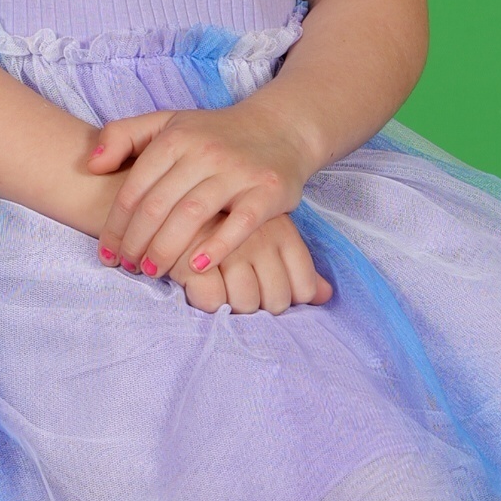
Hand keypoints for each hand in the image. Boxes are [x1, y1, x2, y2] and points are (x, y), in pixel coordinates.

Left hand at [87, 98, 318, 283]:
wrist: (281, 129)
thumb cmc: (215, 135)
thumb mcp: (168, 124)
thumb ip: (123, 136)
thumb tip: (91, 165)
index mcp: (176, 137)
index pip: (135, 188)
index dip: (115, 225)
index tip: (107, 252)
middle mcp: (205, 152)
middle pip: (158, 205)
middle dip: (136, 242)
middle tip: (127, 267)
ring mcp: (238, 171)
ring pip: (191, 216)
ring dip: (166, 249)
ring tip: (152, 271)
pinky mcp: (268, 191)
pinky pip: (238, 224)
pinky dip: (215, 248)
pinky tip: (194, 268)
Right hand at [173, 218, 333, 314]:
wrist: (174, 195)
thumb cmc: (226, 221)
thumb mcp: (270, 233)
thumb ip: (299, 267)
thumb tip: (326, 296)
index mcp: (282, 231)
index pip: (304, 286)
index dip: (289, 299)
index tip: (266, 292)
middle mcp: (260, 239)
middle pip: (277, 301)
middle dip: (259, 306)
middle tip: (238, 292)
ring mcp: (228, 250)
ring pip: (246, 304)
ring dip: (233, 306)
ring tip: (218, 288)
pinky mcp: (194, 261)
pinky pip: (213, 302)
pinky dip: (207, 302)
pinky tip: (199, 286)